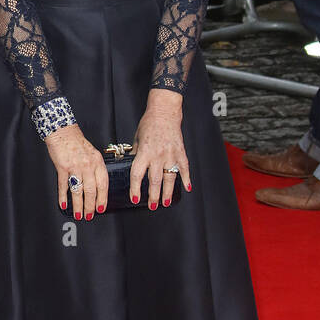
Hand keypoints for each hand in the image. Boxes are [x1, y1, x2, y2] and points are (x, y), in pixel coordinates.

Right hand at [44, 124, 108, 221]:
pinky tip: (63, 204)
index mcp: (97, 162)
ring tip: (78, 214)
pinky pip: (64, 185)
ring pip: (78, 191)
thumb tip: (96, 186)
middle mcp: (88, 165)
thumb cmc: (76, 142)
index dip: (102, 199)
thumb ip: (95, 168)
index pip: (103, 184)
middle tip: (89, 215)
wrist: (62, 131)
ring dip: (78, 205)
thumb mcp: (92, 153)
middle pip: (91, 190)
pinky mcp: (63, 167)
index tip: (101, 208)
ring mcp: (75, 166)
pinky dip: (63, 197)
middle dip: (90, 206)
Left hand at [130, 90, 189, 208]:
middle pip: (154, 180)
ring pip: (169, 178)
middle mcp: (157, 155)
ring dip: (168, 192)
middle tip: (152, 206)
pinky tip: (187, 188)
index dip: (135, 189)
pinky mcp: (181, 152)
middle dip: (153, 196)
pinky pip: (184, 168)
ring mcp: (171, 155)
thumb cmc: (149, 124)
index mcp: (144, 152)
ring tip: (166, 202)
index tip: (134, 199)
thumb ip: (135, 154)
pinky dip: (187, 179)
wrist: (164, 112)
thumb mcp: (136, 139)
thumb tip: (131, 167)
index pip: (137, 175)